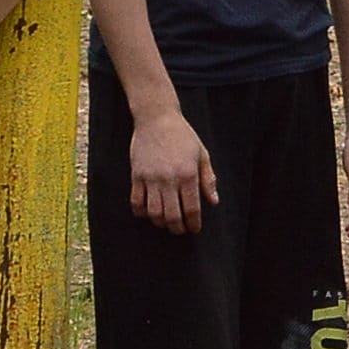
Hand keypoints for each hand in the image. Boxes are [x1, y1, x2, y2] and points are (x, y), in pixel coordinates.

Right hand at [129, 99, 218, 233]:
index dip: (194, 224)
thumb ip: (208, 179)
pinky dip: (141, 212)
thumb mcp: (202, 154)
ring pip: (153, 213)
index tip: (195, 229)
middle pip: (172, 216)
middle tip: (181, 230)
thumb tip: (213, 202)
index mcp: (188, 174)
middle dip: (178, 228)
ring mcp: (151, 178)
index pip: (192, 209)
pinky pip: (136, 202)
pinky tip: (148, 212)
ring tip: (166, 222)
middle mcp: (169, 179)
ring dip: (160, 223)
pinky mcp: (136, 176)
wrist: (157, 118)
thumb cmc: (183, 136)